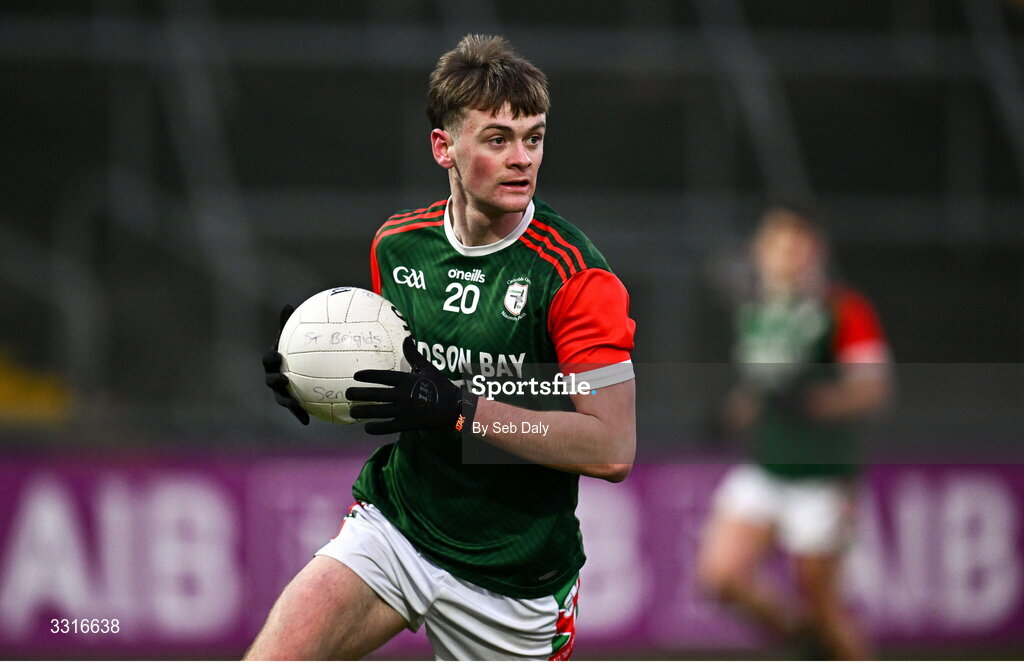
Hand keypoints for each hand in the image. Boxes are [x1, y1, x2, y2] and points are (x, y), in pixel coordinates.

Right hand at [262, 304, 308, 424]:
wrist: (298, 367)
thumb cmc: (293, 349)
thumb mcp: (292, 337)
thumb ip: (289, 325)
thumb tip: (288, 305)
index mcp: (273, 361)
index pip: (268, 359)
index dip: (270, 358)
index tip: (277, 355)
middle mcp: (273, 377)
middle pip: (270, 380)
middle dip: (274, 380)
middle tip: (283, 378)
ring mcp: (280, 391)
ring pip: (280, 398)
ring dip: (286, 402)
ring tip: (294, 404)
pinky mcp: (290, 402)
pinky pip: (294, 409)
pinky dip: (299, 414)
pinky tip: (306, 421)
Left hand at [346, 337, 476, 434]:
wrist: (456, 408)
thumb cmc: (441, 387)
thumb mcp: (428, 368)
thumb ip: (414, 355)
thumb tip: (407, 337)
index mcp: (407, 380)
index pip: (383, 376)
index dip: (368, 376)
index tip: (356, 376)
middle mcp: (403, 394)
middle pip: (375, 394)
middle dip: (359, 394)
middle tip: (347, 394)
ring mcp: (405, 410)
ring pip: (378, 410)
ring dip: (363, 411)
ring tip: (352, 411)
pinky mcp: (408, 424)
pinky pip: (388, 426)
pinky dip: (376, 428)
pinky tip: (367, 427)